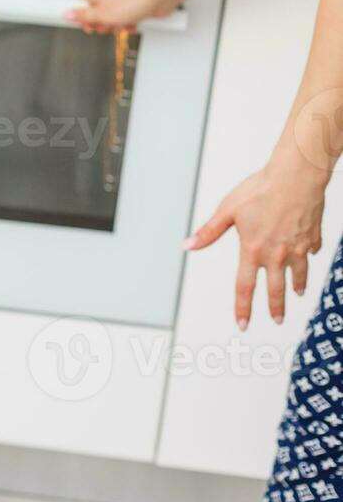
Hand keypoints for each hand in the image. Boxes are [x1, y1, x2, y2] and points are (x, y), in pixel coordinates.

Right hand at [65, 0, 179, 34]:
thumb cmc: (132, 2)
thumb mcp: (101, 14)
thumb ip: (82, 16)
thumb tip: (67, 14)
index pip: (78, 6)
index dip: (79, 19)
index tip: (83, 25)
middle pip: (93, 15)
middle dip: (100, 25)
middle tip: (105, 26)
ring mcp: (118, 0)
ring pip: (108, 19)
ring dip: (114, 26)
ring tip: (120, 24)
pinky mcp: (130, 6)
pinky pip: (121, 19)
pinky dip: (125, 24)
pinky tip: (130, 24)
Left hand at [186, 164, 325, 328]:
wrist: (296, 176)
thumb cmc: (261, 189)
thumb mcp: (227, 210)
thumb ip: (209, 232)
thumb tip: (189, 245)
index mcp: (253, 250)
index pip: (244, 287)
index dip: (242, 308)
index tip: (242, 324)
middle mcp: (277, 254)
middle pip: (275, 289)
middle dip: (276, 308)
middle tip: (277, 321)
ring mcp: (298, 247)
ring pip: (298, 274)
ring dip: (297, 286)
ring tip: (297, 294)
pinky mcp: (313, 237)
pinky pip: (311, 251)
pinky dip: (309, 255)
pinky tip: (309, 255)